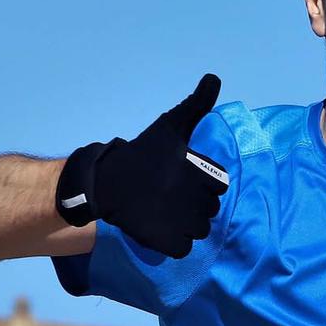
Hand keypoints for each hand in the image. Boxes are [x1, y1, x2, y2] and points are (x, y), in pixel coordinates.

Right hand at [55, 73, 226, 257]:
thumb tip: (214, 78)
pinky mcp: (169, 243)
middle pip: (209, 210)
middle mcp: (196, 200)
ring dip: (185, 224)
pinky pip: (184, 248)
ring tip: (163, 210)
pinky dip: (174, 242)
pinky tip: (160, 227)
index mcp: (202, 174)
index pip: (217, 186)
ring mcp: (183, 223)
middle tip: (167, 194)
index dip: (201, 183)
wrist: (108, 182)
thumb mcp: (172, 126)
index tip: (179, 177)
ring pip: (199, 230)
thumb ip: (196, 105)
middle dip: (192, 203)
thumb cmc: (143, 154)